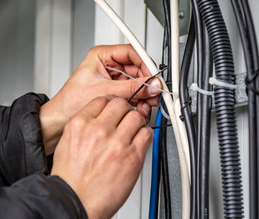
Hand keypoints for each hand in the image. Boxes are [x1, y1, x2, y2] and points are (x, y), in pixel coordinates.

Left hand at [40, 44, 160, 154]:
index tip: (154, 76)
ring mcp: (113, 78)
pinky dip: (140, 98)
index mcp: (101, 55)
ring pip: (137, 80)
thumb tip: (152, 85)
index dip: (145, 64)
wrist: (61, 119)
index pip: (131, 53)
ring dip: (144, 91)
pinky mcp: (116, 90)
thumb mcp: (105, 91)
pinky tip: (142, 104)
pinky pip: (134, 91)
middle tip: (154, 91)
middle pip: (137, 67)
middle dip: (146, 81)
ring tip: (148, 100)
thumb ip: (132, 88)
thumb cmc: (71, 102)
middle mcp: (109, 65)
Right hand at [51, 96, 152, 218]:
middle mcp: (98, 130)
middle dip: (125, 111)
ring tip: (133, 132)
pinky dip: (145, 135)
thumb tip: (102, 117)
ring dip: (136, 123)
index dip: (112, 104)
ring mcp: (117, 143)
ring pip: (136, 117)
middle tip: (126, 119)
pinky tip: (139, 141)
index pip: (103, 100)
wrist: (75, 201)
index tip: (115, 109)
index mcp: (80, 124)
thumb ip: (85, 126)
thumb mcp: (68, 143)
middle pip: (121, 104)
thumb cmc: (71, 178)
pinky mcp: (133, 156)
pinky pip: (147, 134)